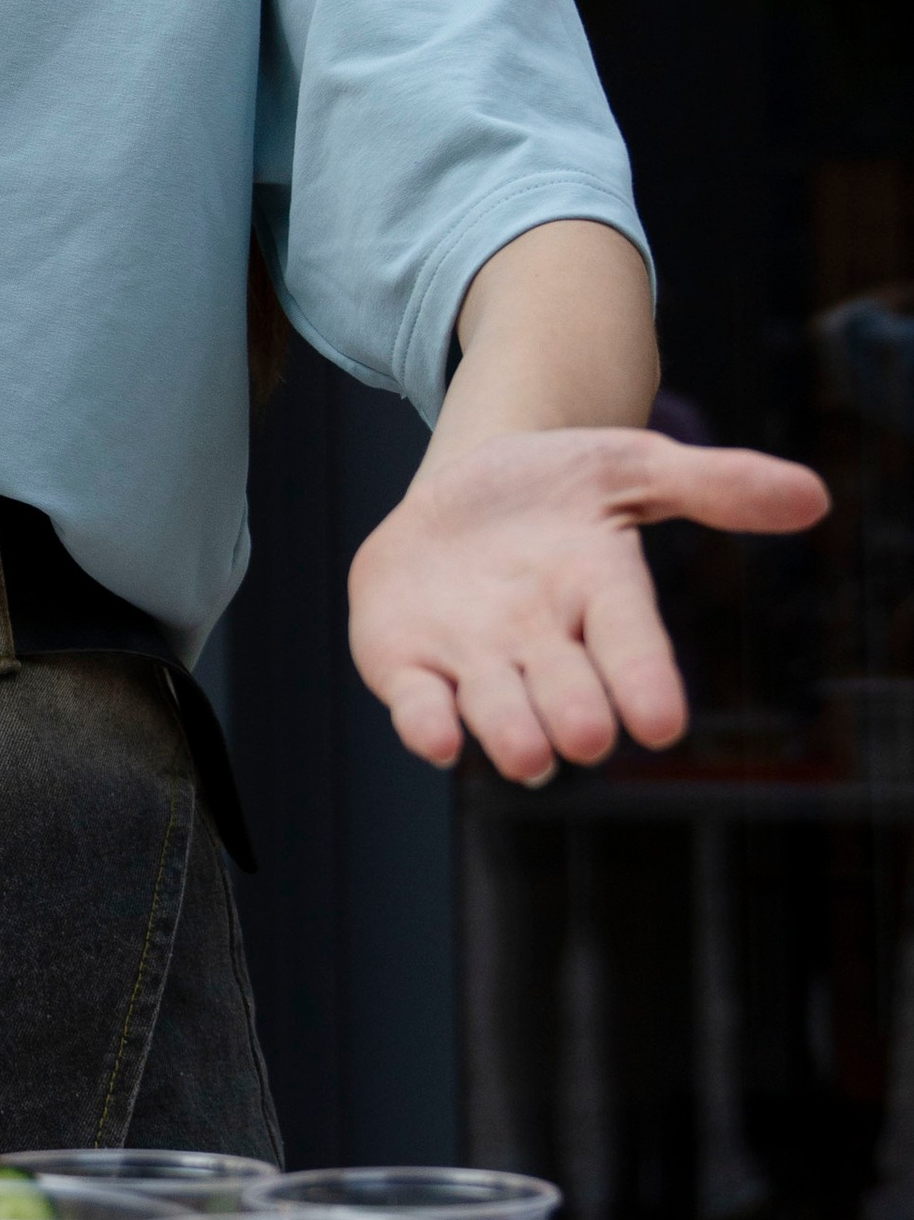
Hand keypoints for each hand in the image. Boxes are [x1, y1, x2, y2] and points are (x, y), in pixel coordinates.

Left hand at [346, 426, 828, 784]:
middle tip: (588, 733)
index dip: (646, 683)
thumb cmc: (555, 486)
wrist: (461, 488)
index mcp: (603, 601)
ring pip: (496, 711)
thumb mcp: (628, 465)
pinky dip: (426, 724)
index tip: (664, 721)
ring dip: (509, 732)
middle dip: (576, 713)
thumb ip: (713, 484)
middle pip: (566, 692)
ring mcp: (474, 660)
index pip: (634, 649)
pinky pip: (418, 704)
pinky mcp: (407, 663)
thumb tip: (812, 495)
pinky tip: (435, 738)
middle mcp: (543, 646)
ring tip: (530, 754)